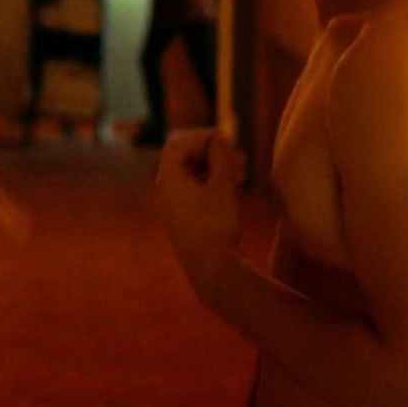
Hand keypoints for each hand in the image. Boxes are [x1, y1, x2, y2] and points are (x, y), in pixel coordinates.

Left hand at [154, 128, 246, 293]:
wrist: (210, 269)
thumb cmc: (217, 224)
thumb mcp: (223, 186)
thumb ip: (221, 157)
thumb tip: (218, 138)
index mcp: (168, 179)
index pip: (178, 144)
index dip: (202, 137)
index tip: (227, 140)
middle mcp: (163, 191)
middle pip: (185, 159)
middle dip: (214, 154)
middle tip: (242, 158)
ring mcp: (170, 207)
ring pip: (192, 177)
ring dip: (216, 170)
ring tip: (244, 174)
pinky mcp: (180, 221)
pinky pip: (192, 193)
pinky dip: (211, 186)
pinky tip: (233, 191)